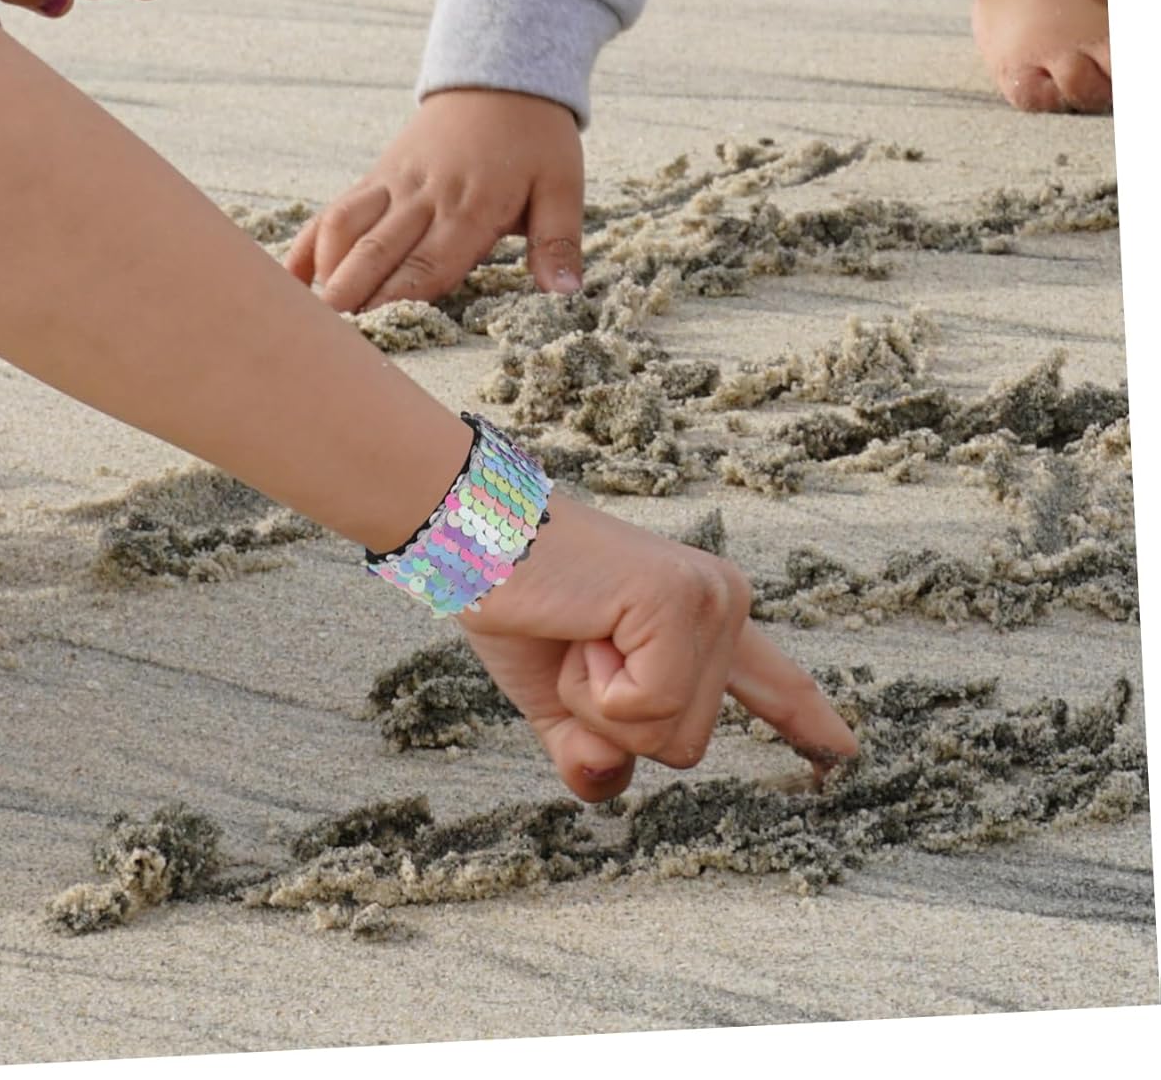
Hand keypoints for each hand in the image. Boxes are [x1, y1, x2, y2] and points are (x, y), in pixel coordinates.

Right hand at [284, 89, 585, 310]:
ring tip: (305, 315)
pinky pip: (335, 211)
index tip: (370, 335)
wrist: (501, 75)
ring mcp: (393, 185)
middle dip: (348, 295)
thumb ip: (558, 241)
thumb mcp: (564, 185)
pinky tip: (290, 281)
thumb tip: (564, 291)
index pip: (427, 265)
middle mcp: (424, 198)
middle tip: (322, 337)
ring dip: (323, 270)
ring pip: (344, 227)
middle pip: (376, 253)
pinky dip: (310, 245)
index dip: (395, 300)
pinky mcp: (377, 177)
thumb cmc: (536, 138)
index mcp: (471, 208)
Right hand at [457, 494, 858, 800]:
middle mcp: (723, 603)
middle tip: (574, 644)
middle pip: (687, 745)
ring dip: (598, 703)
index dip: (804, 720)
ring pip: (669, 734)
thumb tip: (607, 777)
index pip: (768, 681)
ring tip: (576, 629)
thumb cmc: (514, 599)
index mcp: (699, 619)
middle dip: (611, 721)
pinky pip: (648, 706)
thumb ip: (595, 751)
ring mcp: (709, 599)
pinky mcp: (679, 600)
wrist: (469, 534)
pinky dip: (595, 689)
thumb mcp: (558, 699)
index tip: (842, 754)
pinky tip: (580, 628)